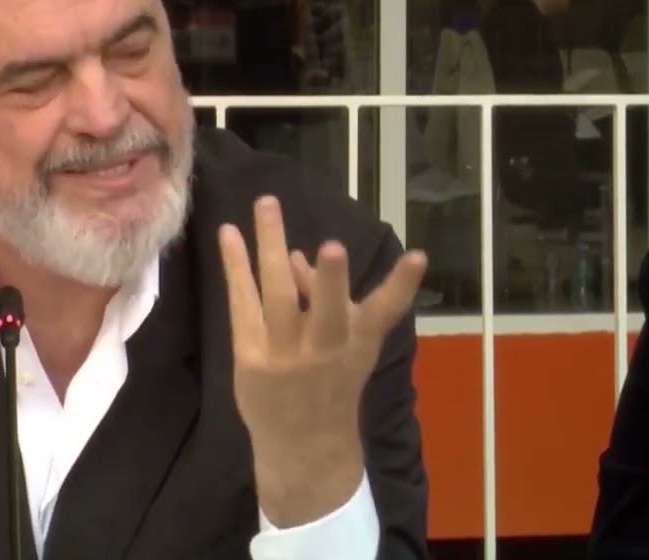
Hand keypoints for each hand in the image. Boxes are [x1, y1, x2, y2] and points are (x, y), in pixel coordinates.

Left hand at [219, 196, 426, 526]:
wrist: (304, 444)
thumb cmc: (329, 385)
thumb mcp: (345, 346)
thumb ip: (323, 299)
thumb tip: (294, 256)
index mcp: (358, 345)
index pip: (385, 313)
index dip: (401, 286)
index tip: (419, 256)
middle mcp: (324, 351)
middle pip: (328, 313)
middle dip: (332, 282)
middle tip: (333, 246)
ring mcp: (284, 356)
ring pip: (276, 297)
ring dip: (269, 247)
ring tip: (267, 204)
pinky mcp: (250, 358)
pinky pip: (242, 305)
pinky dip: (236, 269)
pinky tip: (229, 235)